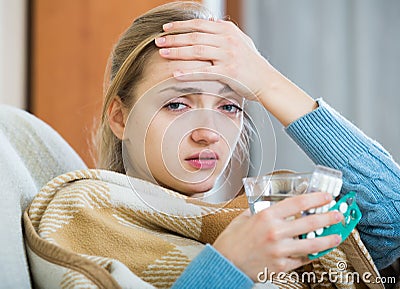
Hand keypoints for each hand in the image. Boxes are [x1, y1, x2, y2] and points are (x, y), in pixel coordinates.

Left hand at [156, 19, 317, 125]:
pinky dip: (188, 72)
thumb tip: (210, 20)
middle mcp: (228, 41)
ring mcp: (228, 56)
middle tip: (159, 41)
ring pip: (197, 51)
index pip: (200, 25)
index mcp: (229, 31)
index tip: (166, 28)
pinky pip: (204, 72)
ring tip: (163, 53)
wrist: (267, 81)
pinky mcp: (228, 73)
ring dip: (177, 51)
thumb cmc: (252, 63)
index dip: (181, 26)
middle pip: (195, 36)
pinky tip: (175, 74)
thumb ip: (225, 30)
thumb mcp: (241, 41)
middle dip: (175, 38)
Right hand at [212, 192, 342, 280]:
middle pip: (310, 223)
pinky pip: (302, 260)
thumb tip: (272, 206)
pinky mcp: (281, 266)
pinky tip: (318, 251)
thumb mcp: (243, 218)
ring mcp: (280, 250)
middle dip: (329, 217)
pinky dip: (311, 255)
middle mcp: (275, 232)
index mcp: (266, 216)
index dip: (316, 198)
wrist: (225, 264)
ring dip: (328, 239)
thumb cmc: (231, 242)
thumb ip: (259, 211)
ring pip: (312, 244)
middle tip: (338, 214)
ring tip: (336, 235)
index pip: (298, 203)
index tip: (325, 197)